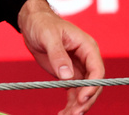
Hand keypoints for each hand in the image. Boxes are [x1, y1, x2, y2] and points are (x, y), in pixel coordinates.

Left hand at [18, 0, 103, 114]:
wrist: (32, 23)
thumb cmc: (42, 23)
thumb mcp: (49, 36)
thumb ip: (58, 54)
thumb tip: (67, 76)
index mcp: (87, 47)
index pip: (96, 70)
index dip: (92, 86)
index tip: (82, 98)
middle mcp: (86, 60)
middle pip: (92, 85)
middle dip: (85, 100)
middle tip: (75, 113)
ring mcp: (78, 69)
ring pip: (83, 92)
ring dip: (77, 106)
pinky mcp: (69, 75)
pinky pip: (73, 92)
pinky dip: (70, 104)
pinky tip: (63, 113)